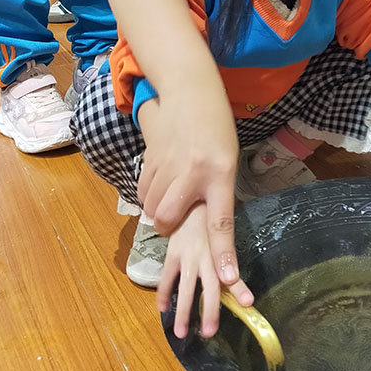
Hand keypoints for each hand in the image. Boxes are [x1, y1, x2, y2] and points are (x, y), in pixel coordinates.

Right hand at [136, 95, 242, 288]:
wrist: (190, 91)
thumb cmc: (216, 128)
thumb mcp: (228, 160)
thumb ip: (216, 192)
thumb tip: (203, 225)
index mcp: (221, 173)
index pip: (222, 222)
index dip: (224, 254)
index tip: (228, 280)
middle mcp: (194, 172)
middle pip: (169, 220)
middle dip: (169, 226)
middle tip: (177, 215)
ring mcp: (168, 164)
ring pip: (152, 208)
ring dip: (159, 209)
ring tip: (172, 192)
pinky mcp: (150, 158)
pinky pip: (143, 192)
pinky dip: (149, 195)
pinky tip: (161, 180)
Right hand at [157, 202, 253, 337]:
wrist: (188, 195)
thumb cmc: (210, 215)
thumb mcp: (224, 233)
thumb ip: (229, 255)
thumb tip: (240, 272)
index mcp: (219, 252)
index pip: (231, 274)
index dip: (239, 289)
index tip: (248, 304)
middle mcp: (205, 256)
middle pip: (208, 288)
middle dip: (209, 311)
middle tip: (209, 333)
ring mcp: (186, 256)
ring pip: (185, 288)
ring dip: (183, 311)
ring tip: (180, 333)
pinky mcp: (171, 253)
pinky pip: (165, 277)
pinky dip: (163, 293)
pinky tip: (162, 308)